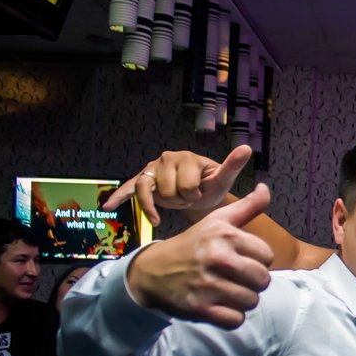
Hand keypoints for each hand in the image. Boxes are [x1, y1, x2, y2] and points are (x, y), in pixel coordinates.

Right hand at [102, 146, 252, 225]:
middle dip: (179, 201)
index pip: (187, 186)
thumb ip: (232, 166)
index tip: (199, 195)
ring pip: (149, 191)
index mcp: (187, 157)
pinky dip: (119, 196)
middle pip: (168, 190)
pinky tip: (108, 206)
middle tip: (186, 199)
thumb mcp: (221, 180)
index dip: (194, 197)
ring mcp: (152, 168)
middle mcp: (167, 158)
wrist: (198, 194)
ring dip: (162, 203)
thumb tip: (246, 148)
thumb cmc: (210, 187)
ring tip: (171, 205)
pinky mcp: (141, 179)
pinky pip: (130, 188)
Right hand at [127, 184, 274, 328]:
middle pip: (263, 280)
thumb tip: (265, 188)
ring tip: (227, 291)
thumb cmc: (192, 245)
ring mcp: (207, 284)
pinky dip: (231, 317)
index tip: (240, 259)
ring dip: (242, 300)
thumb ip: (246, 207)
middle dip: (253, 282)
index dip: (257, 260)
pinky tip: (220, 306)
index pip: (267, 256)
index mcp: (224, 235)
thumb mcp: (216, 221)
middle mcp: (217, 257)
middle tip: (235, 279)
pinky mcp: (199, 308)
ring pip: (252, 301)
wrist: (152, 271)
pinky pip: (236, 320)